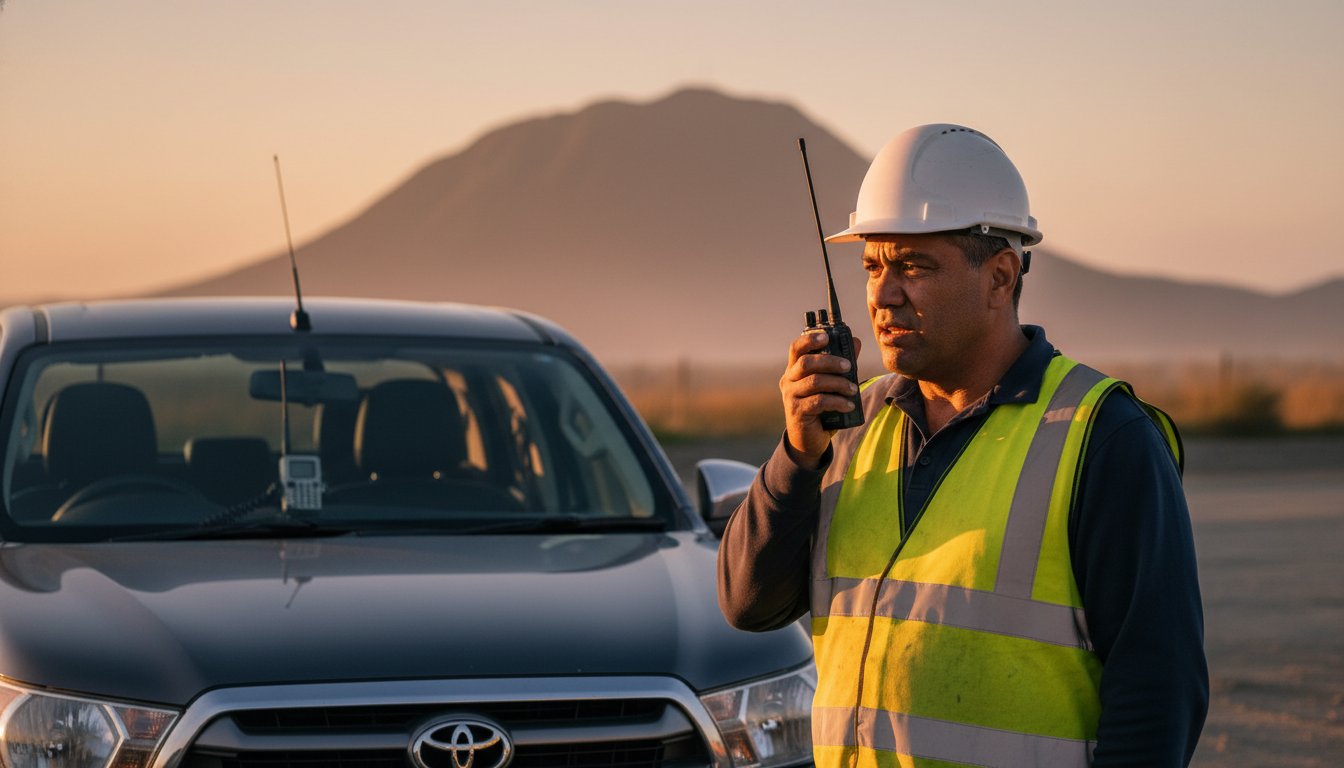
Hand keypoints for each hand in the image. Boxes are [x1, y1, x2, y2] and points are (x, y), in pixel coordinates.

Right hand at [779, 331, 860, 469]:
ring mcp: (790, 396)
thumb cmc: (821, 408)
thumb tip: (855, 341)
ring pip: (814, 381)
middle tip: (848, 366)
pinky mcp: (797, 412)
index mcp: (794, 369)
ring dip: (838, 383)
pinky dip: (837, 402)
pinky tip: (849, 405)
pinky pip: (819, 401)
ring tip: (853, 389)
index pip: (796, 348)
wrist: (809, 440)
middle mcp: (788, 380)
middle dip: (830, 361)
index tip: (826, 337)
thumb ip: (841, 363)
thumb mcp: (831, 384)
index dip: (809, 339)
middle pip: (806, 362)